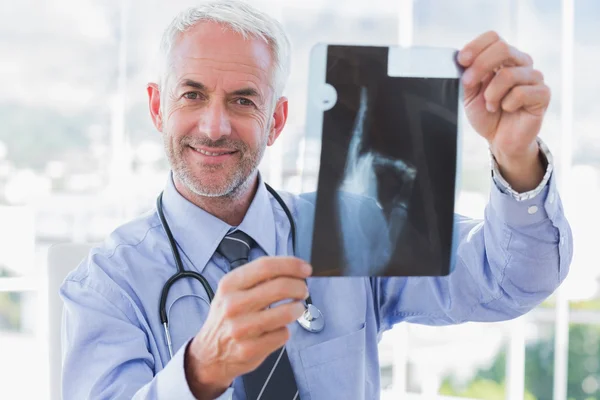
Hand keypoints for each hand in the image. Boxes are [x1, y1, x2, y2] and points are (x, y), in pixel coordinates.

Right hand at [184, 257, 311, 399]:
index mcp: (229, 285)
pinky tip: (277, 330)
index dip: (291, 265)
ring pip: (286, 312)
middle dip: (300, 287)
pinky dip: (285, 330)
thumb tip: (292, 269)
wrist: (210, 354)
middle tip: (303, 290)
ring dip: (298, 308)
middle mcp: (233, 305)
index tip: (305, 269)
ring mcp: (241, 328)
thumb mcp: (232, 291)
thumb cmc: (227, 318)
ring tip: (296, 309)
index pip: (266, 266)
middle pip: (280, 287)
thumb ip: (257, 278)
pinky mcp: (250, 349)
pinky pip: (283, 334)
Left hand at [458, 31, 548, 191]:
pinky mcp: (543, 94)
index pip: (493, 37)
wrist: (501, 140)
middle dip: (480, 66)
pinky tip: (506, 110)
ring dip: (491, 94)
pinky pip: (521, 92)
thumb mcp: (469, 95)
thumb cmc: (487, 115)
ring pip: (508, 74)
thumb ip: (467, 77)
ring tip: (491, 106)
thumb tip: (462, 61)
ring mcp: (533, 77)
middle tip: (468, 83)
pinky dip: (507, 104)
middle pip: (502, 48)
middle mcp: (520, 63)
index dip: (476, 46)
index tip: (461, 61)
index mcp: (503, 59)